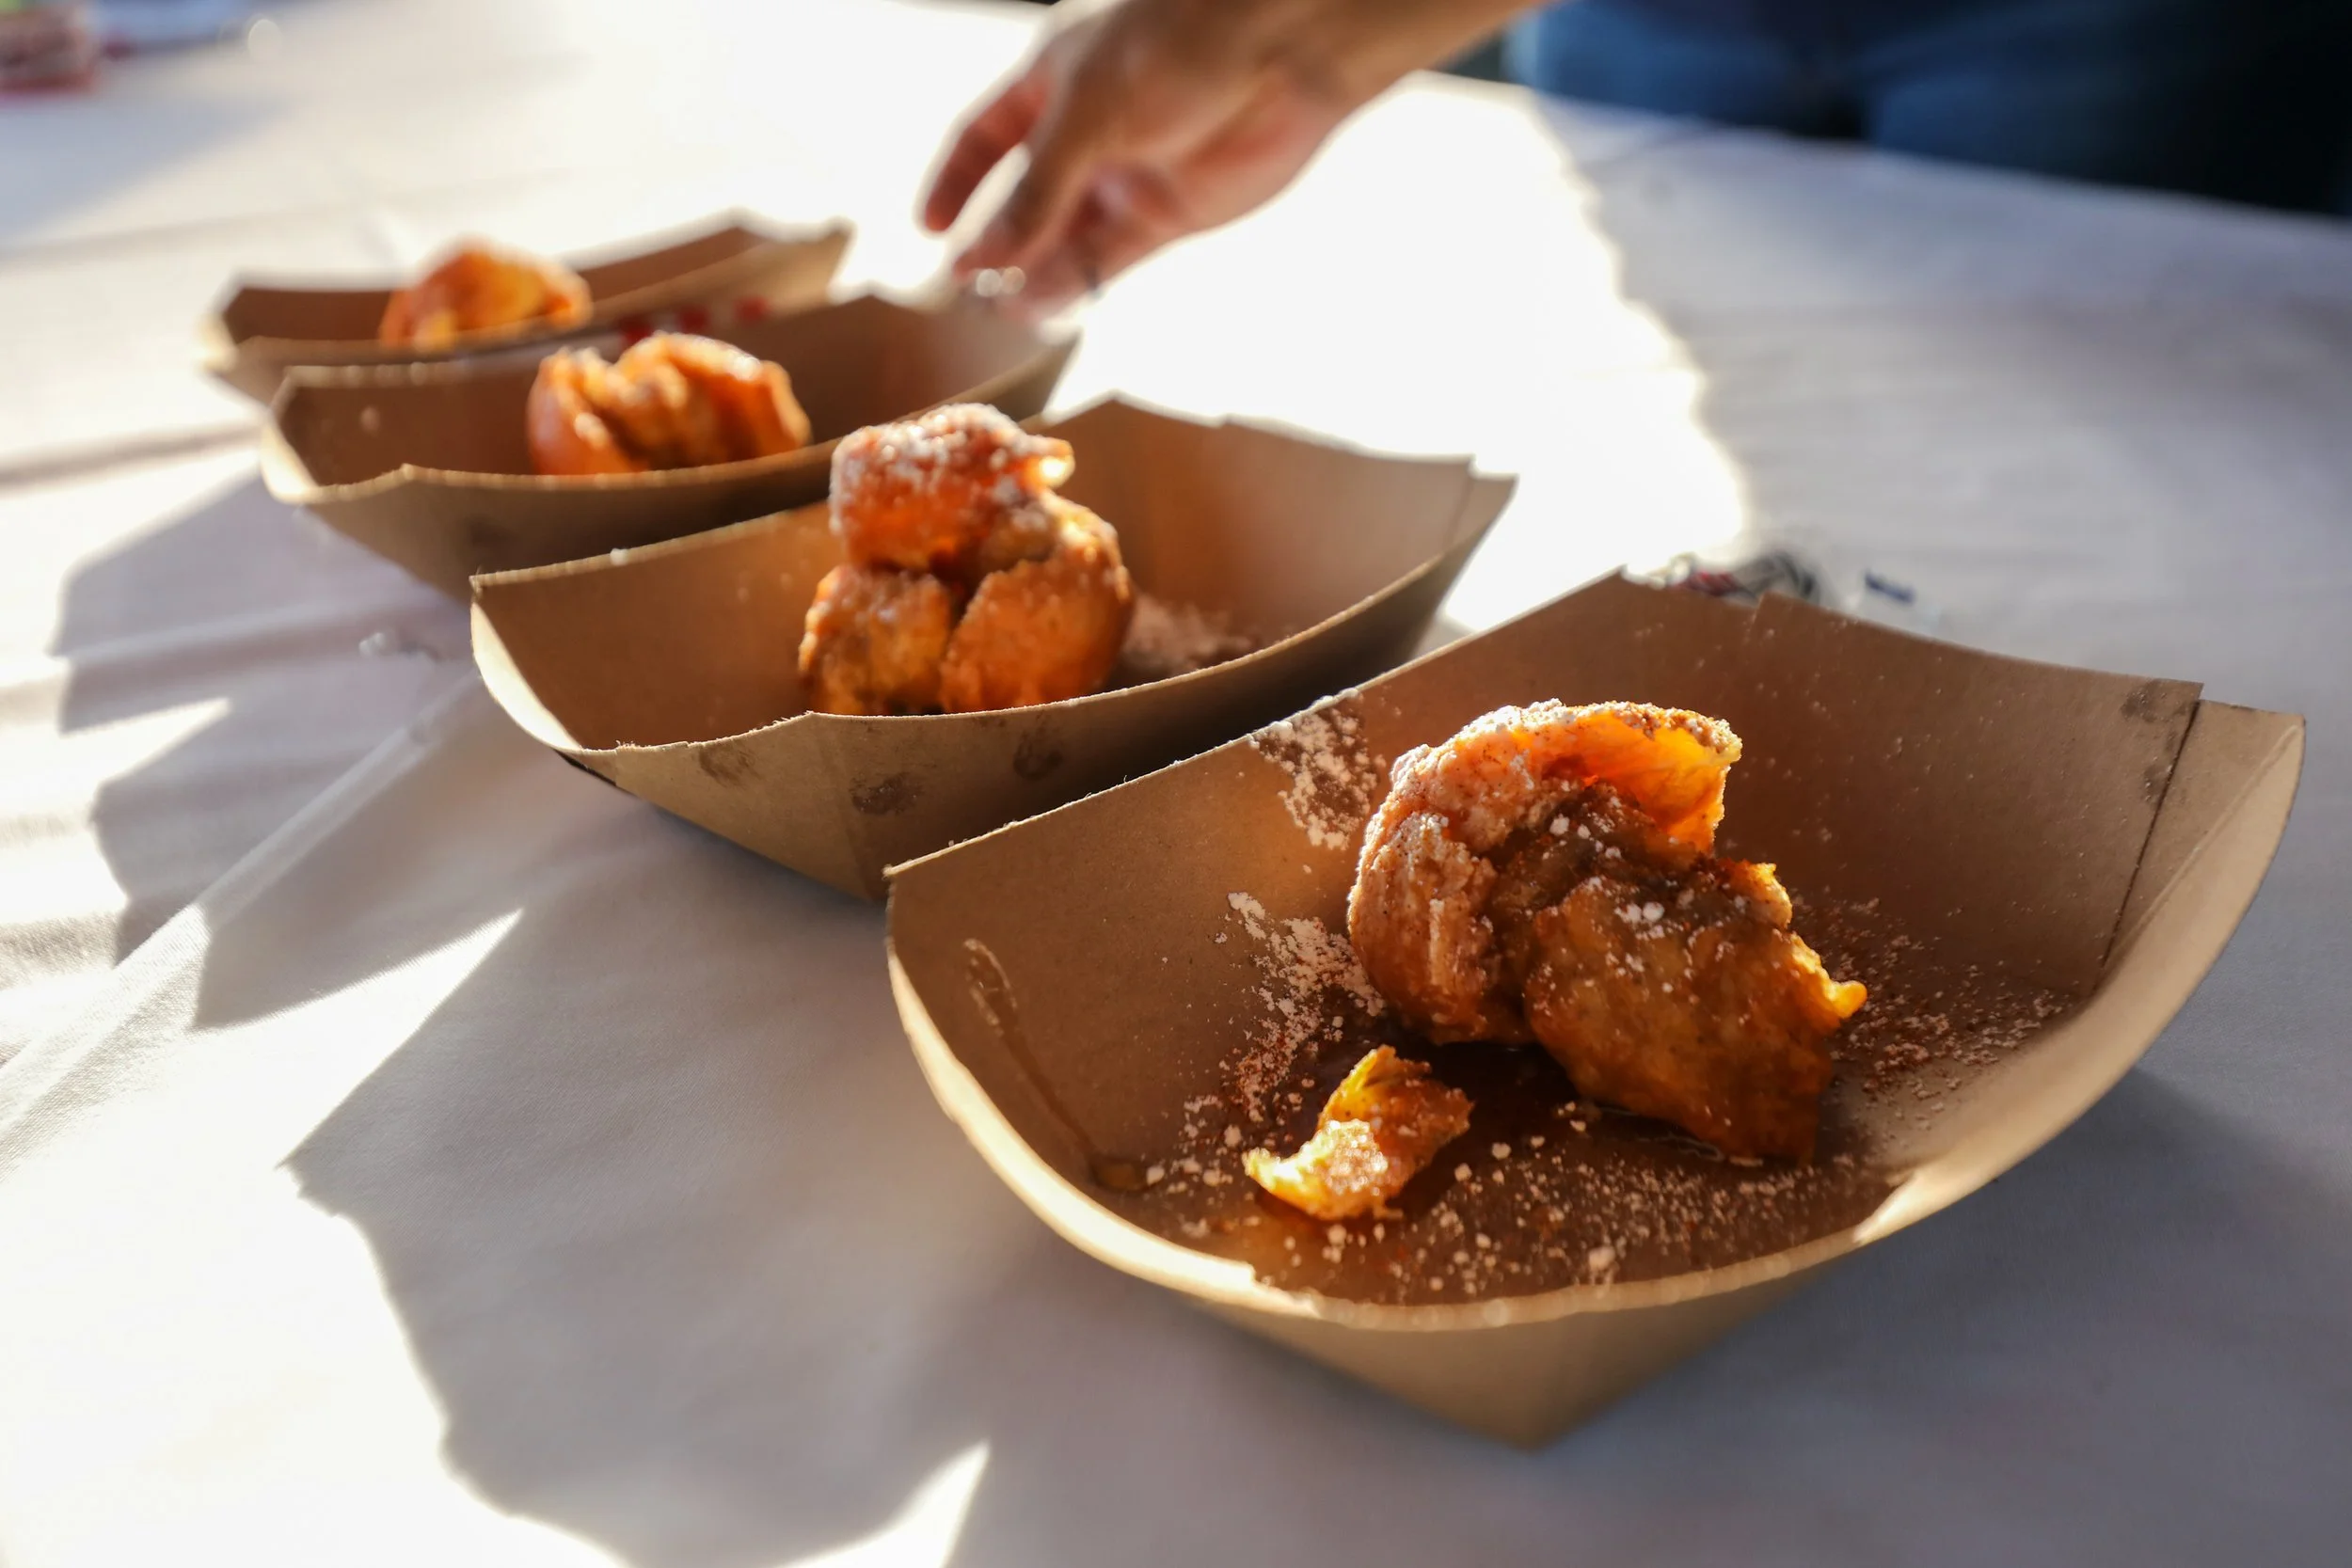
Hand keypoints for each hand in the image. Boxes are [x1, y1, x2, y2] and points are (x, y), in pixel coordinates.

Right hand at [921, 0, 1367, 315]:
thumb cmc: (1178, 50)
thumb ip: (1036, 190)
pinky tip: (1039, 306)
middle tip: (962, 286)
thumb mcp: (1087, 115)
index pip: (986, 136)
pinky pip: (1106, 256)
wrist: (1282, 52)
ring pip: (1064, 234)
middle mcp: (1086, 131)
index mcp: (1052, 79)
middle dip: (994, 241)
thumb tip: (986, 256)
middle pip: (1024, 197)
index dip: (956, 180)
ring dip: (1030, 271)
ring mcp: (1126, 173)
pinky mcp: (1165, 212)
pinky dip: (1074, 281)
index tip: (929, 229)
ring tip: (996, 309)